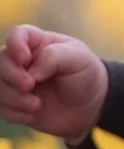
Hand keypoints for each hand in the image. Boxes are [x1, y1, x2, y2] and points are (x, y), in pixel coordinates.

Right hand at [0, 26, 107, 142]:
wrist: (88, 107)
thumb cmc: (84, 74)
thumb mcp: (78, 58)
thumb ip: (54, 57)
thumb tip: (30, 72)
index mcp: (38, 43)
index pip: (17, 35)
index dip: (15, 45)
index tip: (25, 59)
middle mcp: (22, 61)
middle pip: (1, 62)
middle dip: (12, 75)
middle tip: (30, 85)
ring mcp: (15, 83)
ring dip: (13, 98)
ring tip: (36, 105)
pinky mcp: (13, 104)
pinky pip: (0, 108)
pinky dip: (14, 113)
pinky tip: (33, 113)